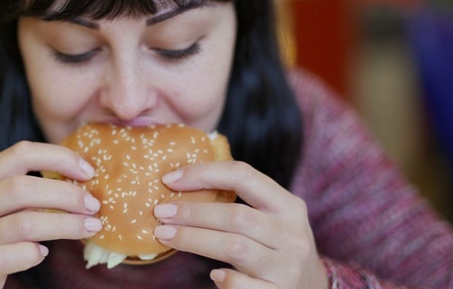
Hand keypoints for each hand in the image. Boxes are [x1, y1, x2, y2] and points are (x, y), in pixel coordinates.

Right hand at [0, 141, 101, 288]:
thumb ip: (22, 190)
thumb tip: (79, 181)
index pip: (20, 153)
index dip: (59, 157)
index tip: (88, 171)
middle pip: (24, 187)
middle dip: (67, 194)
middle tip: (93, 205)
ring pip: (24, 223)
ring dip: (66, 224)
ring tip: (89, 227)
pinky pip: (13, 256)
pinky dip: (35, 253)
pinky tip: (42, 253)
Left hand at [153, 161, 327, 288]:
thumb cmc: (278, 248)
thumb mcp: (272, 219)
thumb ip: (240, 203)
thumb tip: (179, 186)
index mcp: (289, 206)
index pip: (244, 176)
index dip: (203, 173)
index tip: (169, 179)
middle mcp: (292, 235)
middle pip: (235, 215)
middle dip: (192, 212)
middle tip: (160, 213)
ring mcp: (287, 267)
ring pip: (234, 248)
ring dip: (194, 239)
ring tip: (166, 235)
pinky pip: (242, 286)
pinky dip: (224, 279)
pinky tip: (213, 274)